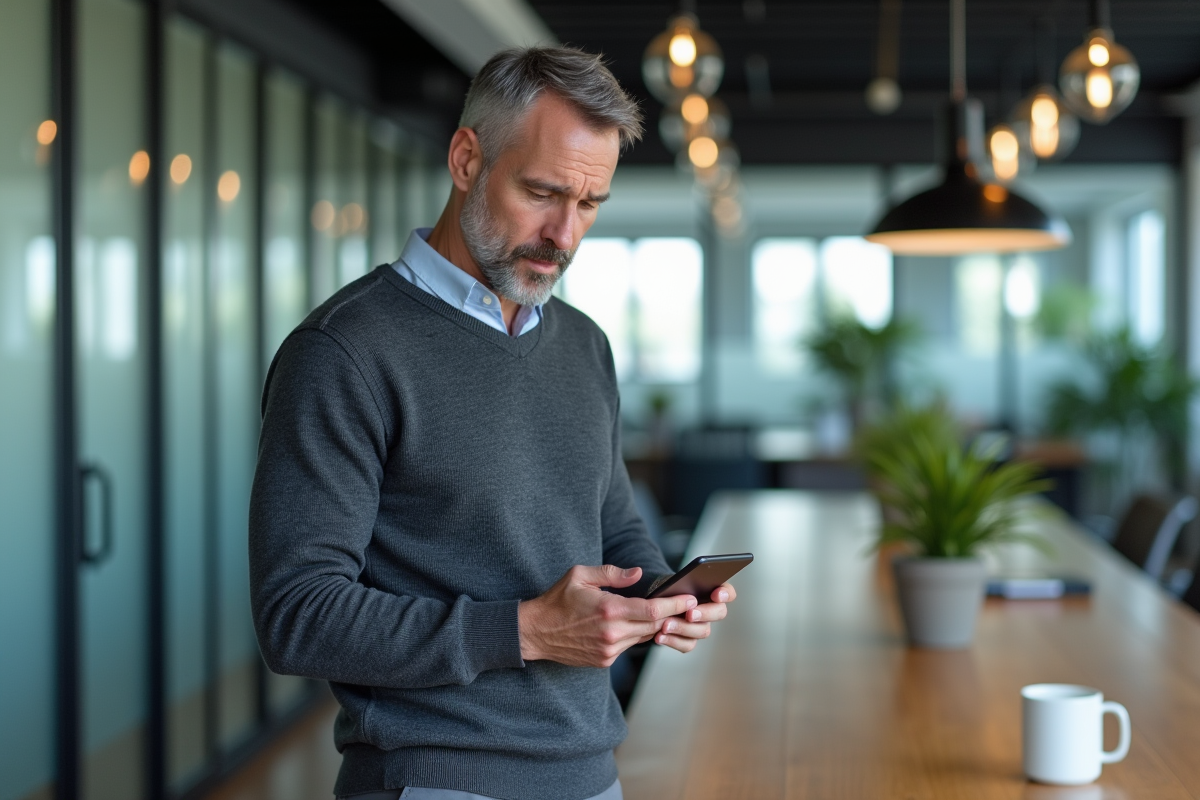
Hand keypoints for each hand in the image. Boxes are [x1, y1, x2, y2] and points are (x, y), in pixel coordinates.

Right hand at [518, 565, 697, 667]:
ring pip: (643, 637)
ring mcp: (609, 650)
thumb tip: (638, 573)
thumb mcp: (580, 575)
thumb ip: (612, 573)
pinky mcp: (604, 660)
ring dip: (654, 625)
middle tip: (686, 605)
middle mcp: (612, 633)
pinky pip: (629, 646)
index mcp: (608, 610)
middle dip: (671, 615)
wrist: (535, 633)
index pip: (652, 609)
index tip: (689, 599)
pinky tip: (636, 624)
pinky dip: (635, 634)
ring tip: (665, 612)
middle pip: (654, 625)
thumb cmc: (557, 600)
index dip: (675, 605)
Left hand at [653, 583, 736, 652]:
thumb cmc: (665, 590)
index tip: (716, 595)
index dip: (725, 593)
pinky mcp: (689, 639)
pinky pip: (687, 644)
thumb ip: (680, 581)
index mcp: (710, 590)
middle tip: (689, 614)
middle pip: (719, 612)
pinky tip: (660, 636)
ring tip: (665, 625)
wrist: (653, 605)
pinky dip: (673, 641)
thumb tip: (676, 585)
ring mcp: (700, 625)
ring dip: (684, 628)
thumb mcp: (671, 582)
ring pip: (703, 630)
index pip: (727, 592)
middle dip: (705, 613)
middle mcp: (709, 609)